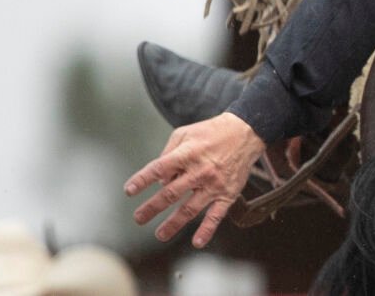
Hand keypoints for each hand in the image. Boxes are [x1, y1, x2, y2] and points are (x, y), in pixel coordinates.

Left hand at [126, 112, 266, 247]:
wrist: (244, 132)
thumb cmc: (211, 132)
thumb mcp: (185, 132)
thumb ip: (168, 152)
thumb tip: (160, 179)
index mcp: (187, 153)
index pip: (159, 169)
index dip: (143, 180)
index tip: (129, 190)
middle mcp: (199, 171)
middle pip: (171, 194)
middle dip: (152, 207)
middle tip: (139, 218)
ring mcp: (214, 184)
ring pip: (190, 209)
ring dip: (173, 224)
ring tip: (160, 234)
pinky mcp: (227, 194)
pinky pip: (216, 215)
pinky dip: (207, 230)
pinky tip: (197, 242)